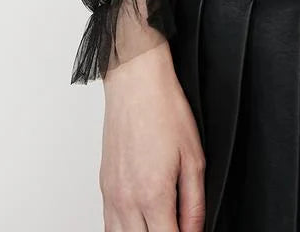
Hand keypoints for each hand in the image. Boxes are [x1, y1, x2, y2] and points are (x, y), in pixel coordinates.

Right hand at [100, 40, 205, 231]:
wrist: (136, 83)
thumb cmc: (165, 110)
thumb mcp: (194, 158)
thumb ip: (194, 203)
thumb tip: (195, 231)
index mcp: (153, 195)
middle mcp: (127, 200)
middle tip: (175, 226)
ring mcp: (111, 195)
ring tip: (159, 224)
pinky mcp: (103, 187)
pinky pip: (108, 225)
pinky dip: (124, 231)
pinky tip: (140, 223)